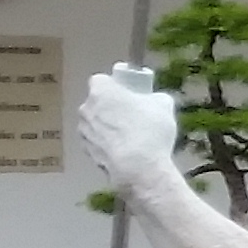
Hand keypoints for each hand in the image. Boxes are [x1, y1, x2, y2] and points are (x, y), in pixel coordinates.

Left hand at [75, 72, 179, 188]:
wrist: (138, 166)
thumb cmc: (149, 129)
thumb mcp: (164, 105)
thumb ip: (154, 98)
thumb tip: (154, 100)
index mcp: (101, 90)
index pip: (102, 80)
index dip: (115, 86)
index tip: (128, 93)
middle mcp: (86, 108)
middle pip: (97, 103)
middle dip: (111, 107)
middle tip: (131, 115)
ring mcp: (84, 132)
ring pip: (95, 124)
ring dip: (108, 127)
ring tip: (129, 137)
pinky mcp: (87, 152)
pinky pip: (98, 143)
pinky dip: (108, 145)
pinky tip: (125, 152)